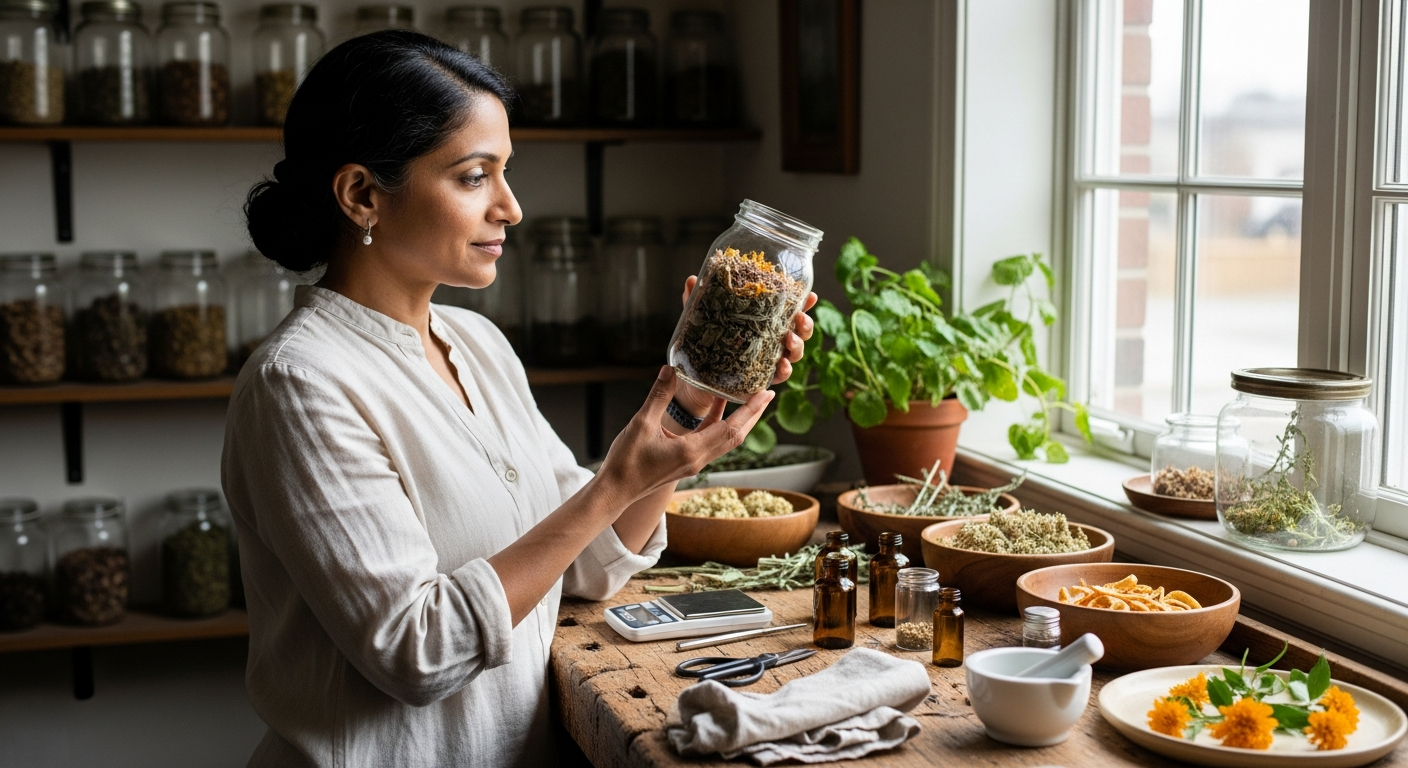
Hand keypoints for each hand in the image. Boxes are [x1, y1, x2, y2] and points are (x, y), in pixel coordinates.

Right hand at [597, 366, 772, 503]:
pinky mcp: (686, 462)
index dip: (750, 410)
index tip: (765, 394)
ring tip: (746, 397)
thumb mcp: (641, 423)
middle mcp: (698, 459)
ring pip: (724, 439)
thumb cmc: (626, 462)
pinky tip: (715, 408)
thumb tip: (670, 370)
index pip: (731, 429)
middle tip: (765, 393)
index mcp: (691, 451)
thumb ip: (659, 395)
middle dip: (752, 414)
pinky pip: (710, 441)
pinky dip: (717, 423)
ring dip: (737, 419)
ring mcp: (693, 463)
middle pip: (735, 436)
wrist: (615, 492)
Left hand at [672, 277, 818, 414]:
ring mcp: (769, 359)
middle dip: (805, 323)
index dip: (803, 302)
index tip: (810, 295)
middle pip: (799, 330)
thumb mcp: (700, 320)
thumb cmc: (703, 345)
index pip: (788, 309)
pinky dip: (784, 370)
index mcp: (763, 321)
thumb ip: (697, 301)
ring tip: (789, 339)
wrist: (695, 381)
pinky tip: (782, 364)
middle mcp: (771, 339)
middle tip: (800, 318)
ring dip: (798, 345)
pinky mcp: (762, 378)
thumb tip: (691, 279)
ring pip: (795, 351)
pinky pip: (780, 375)